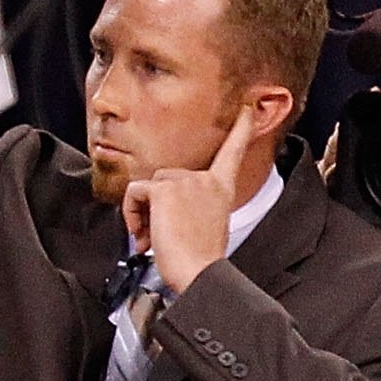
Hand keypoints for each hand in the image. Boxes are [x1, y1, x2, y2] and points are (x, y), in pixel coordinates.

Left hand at [122, 105, 253, 291]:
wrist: (199, 271)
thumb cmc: (199, 258)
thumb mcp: (202, 225)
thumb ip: (187, 207)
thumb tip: (156, 212)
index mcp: (221, 188)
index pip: (233, 152)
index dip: (241, 129)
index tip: (248, 108)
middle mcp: (207, 180)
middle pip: (165, 179)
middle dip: (155, 208)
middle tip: (158, 237)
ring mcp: (187, 181)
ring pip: (148, 186)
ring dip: (141, 213)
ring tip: (152, 239)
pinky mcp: (165, 188)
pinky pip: (135, 192)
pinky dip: (131, 213)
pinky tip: (144, 235)